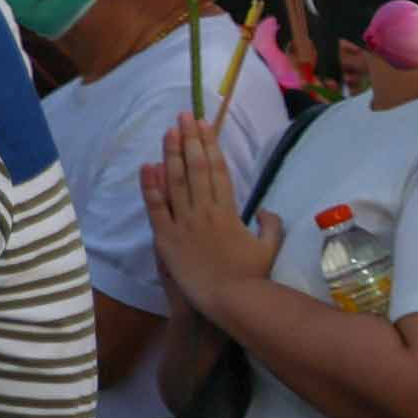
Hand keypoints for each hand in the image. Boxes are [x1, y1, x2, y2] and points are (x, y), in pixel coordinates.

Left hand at [139, 111, 275, 311]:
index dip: (210, 145)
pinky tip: (147, 166)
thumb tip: (267, 211)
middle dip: (190, 140)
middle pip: (196, 168)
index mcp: (229, 211)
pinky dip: (151, 187)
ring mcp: (184, 223)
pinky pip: (157, 208)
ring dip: (172, 154)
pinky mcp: (167, 239)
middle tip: (184, 116)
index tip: (204, 125)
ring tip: (168, 131)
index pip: (218, 170)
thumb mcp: (270, 248)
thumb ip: (270, 225)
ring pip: (176, 181)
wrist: (231, 300)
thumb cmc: (253, 278)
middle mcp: (205, 211)